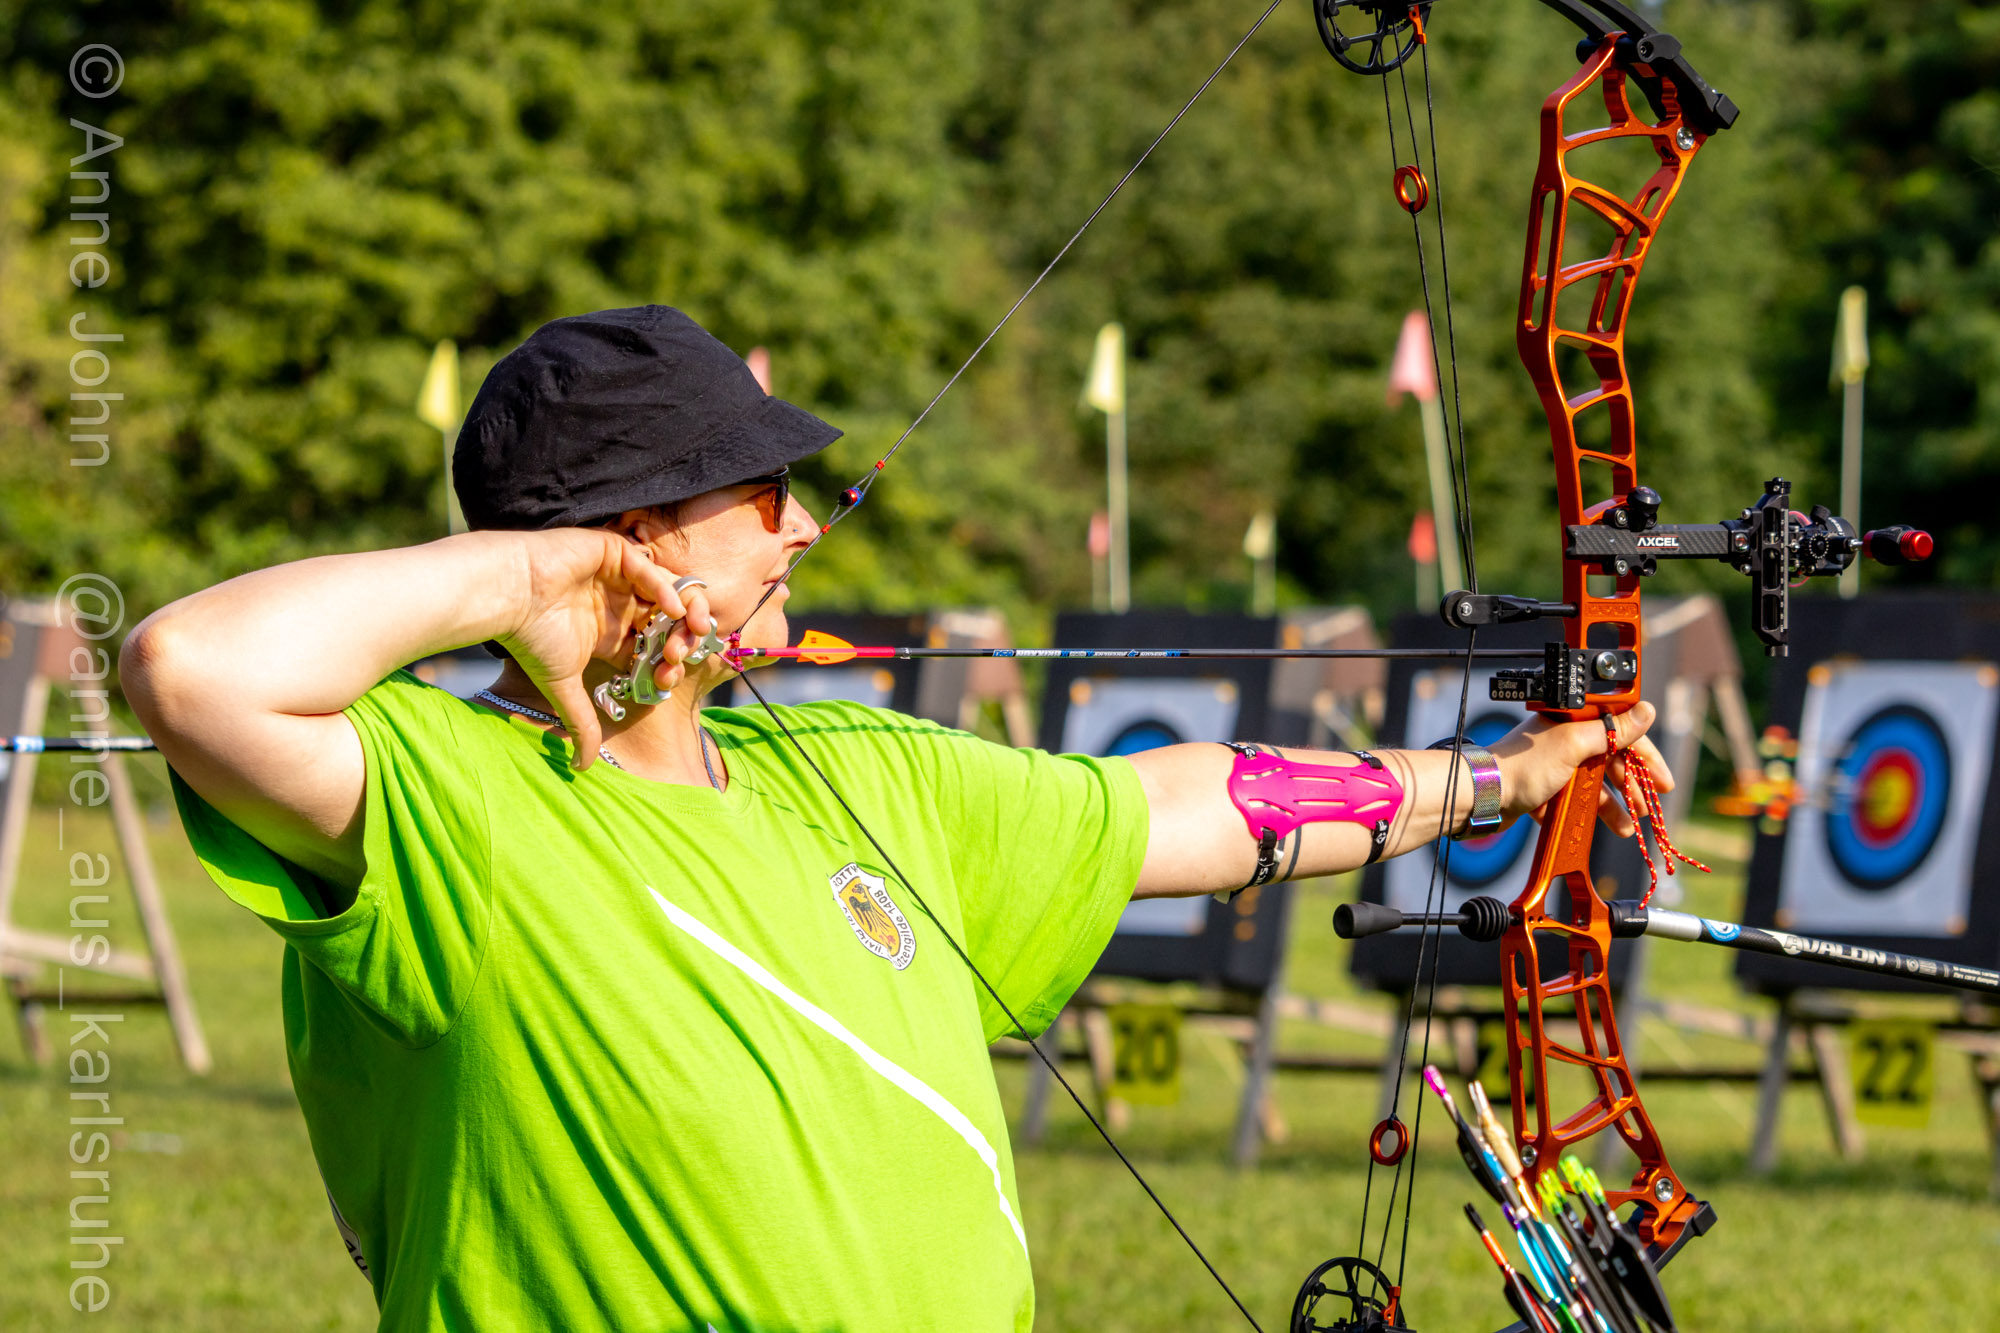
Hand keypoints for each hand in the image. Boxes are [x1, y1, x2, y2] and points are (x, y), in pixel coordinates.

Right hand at [495, 529, 713, 765]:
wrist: (507, 597)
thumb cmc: (530, 637)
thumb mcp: (563, 686)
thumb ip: (580, 722)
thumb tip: (581, 768)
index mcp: (612, 632)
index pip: (654, 646)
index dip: (666, 664)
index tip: (666, 680)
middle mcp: (618, 603)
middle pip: (669, 620)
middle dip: (681, 639)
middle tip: (680, 656)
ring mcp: (618, 577)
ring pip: (668, 591)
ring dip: (685, 612)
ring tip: (688, 632)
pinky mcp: (614, 552)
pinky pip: (650, 568)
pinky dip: (666, 588)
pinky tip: (673, 609)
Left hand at [1488, 703, 1669, 836]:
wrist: (1482, 796)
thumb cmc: (1523, 766)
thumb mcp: (1574, 744)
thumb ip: (1612, 731)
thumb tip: (1646, 710)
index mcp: (1573, 720)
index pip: (1621, 732)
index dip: (1644, 755)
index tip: (1662, 778)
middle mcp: (1565, 740)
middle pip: (1610, 761)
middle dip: (1632, 785)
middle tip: (1650, 806)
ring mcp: (1554, 766)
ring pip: (1595, 784)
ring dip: (1615, 805)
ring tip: (1629, 827)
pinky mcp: (1544, 789)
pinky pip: (1575, 801)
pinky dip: (1591, 814)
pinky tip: (1606, 828)